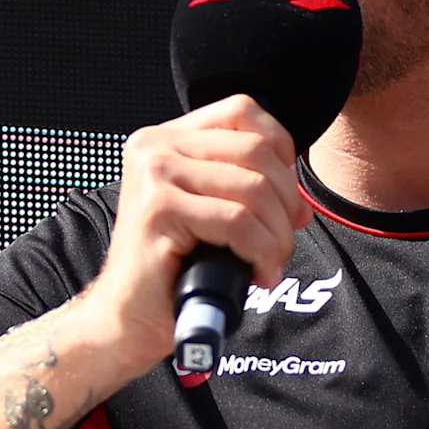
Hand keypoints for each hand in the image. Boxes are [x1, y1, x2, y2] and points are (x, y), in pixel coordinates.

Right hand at [75, 94, 303, 362]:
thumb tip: (300, 203)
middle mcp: (154, 147)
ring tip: (270, 264)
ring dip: (277, 235)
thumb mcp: (210, 213)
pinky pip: (237, 222)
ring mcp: (153, 175)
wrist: (128, 317)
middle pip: (256, 151)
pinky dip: (261, 252)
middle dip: (286, 202)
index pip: (242, 111)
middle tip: (282, 243)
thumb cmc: (172, 269)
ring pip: (252, 189)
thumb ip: (245, 189)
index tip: (284, 197)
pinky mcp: (158, 210)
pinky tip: (258, 275)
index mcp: (165, 138)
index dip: (280, 148)